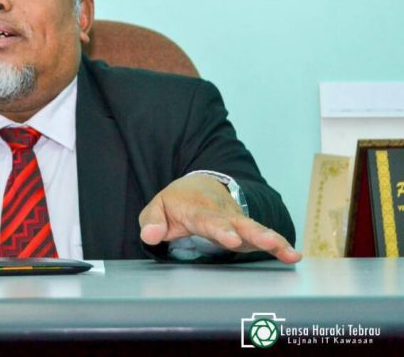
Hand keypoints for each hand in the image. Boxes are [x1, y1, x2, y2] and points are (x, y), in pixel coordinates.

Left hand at [139, 174, 300, 263]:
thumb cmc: (176, 202)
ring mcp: (237, 220)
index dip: (221, 230)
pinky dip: (279, 244)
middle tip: (268, 243)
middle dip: (254, 234)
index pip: (209, 221)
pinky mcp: (246, 228)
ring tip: (288, 252)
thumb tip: (150, 236)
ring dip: (272, 240)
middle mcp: (222, 214)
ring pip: (256, 229)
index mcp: (198, 210)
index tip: (231, 240)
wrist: (198, 185)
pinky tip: (293, 256)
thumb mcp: (157, 208)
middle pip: (239, 224)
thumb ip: (151, 222)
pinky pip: (263, 235)